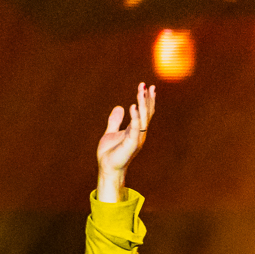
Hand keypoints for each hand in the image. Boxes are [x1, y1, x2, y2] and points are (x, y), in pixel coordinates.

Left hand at [96, 82, 154, 201]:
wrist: (106, 168)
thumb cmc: (109, 154)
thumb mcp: (111, 132)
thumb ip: (115, 120)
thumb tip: (119, 107)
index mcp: (135, 131)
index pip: (145, 113)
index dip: (147, 100)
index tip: (148, 86)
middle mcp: (139, 134)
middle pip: (146, 113)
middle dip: (147, 99)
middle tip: (146, 84)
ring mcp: (136, 139)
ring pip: (143, 118)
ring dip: (143, 104)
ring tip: (141, 90)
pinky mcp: (131, 144)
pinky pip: (135, 129)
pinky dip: (135, 117)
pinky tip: (133, 106)